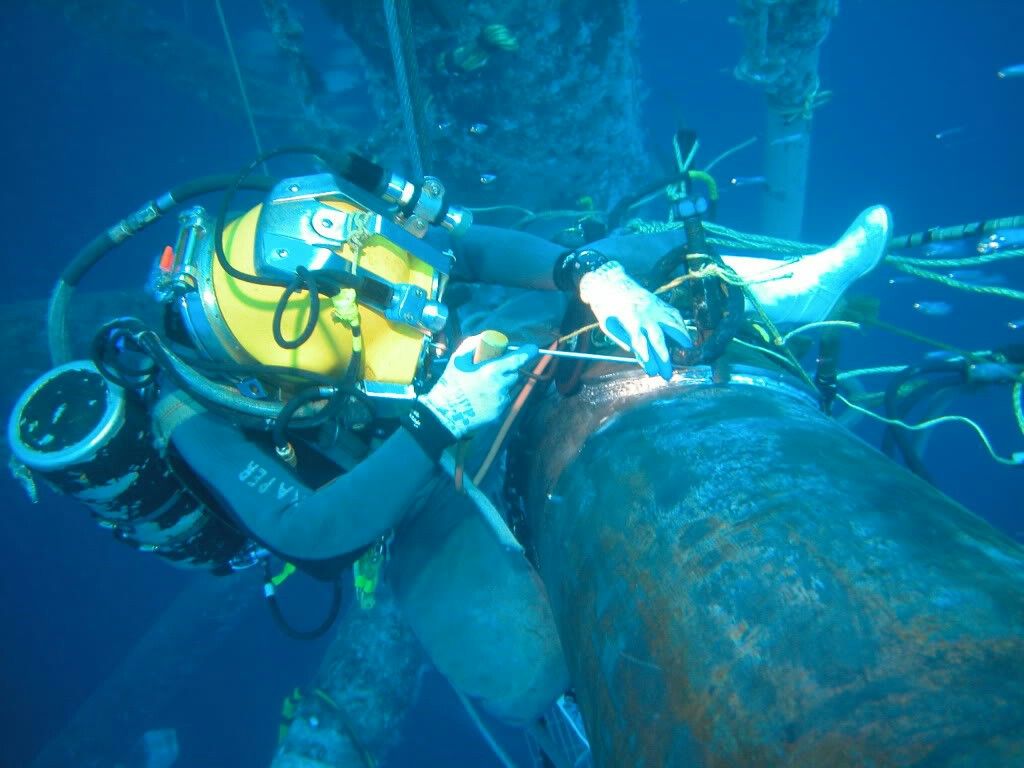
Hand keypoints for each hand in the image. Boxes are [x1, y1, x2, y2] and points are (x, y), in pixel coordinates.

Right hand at [419, 334, 537, 438]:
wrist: (444, 415)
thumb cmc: (450, 385)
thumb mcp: (457, 360)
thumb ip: (472, 345)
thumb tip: (485, 337)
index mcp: (491, 371)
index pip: (517, 360)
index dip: (527, 353)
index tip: (533, 349)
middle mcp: (500, 386)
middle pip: (514, 374)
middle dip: (507, 370)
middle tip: (492, 370)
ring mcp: (501, 402)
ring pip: (508, 388)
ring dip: (501, 384)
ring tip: (483, 387)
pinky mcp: (499, 414)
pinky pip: (503, 400)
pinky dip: (497, 397)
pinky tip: (482, 399)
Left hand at [579, 260, 691, 379]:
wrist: (609, 280)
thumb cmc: (605, 305)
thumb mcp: (608, 324)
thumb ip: (623, 339)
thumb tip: (637, 354)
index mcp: (629, 320)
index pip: (640, 343)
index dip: (647, 359)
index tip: (652, 372)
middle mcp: (644, 314)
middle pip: (658, 339)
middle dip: (664, 358)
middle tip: (668, 374)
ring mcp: (654, 307)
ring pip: (671, 323)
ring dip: (680, 337)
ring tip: (688, 348)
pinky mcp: (658, 302)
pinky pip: (673, 313)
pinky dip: (681, 324)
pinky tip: (685, 333)